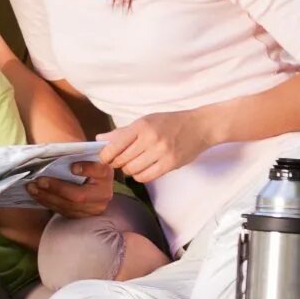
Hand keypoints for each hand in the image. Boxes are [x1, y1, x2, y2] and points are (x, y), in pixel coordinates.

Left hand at [29, 159, 114, 216]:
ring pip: (69, 207)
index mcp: (106, 174)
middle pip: (79, 195)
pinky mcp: (82, 215)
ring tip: (32, 187)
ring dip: (47, 197)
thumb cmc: (81, 161)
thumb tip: (64, 161)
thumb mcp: (82, 155)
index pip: (100, 171)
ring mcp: (94, 208)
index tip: (72, 167)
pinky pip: (64, 211)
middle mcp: (104, 194)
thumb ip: (75, 155)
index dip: (87, 169)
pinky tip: (36, 195)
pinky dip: (48, 202)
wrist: (85, 176)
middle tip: (39, 180)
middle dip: (56, 188)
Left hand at [97, 111, 215, 184]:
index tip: (104, 158)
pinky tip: (142, 170)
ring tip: (132, 164)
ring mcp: (161, 152)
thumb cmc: (170, 122)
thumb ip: (122, 132)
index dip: (105, 155)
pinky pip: (146, 177)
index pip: (115, 145)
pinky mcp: (170, 164)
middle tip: (118, 161)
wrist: (199, 127)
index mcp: (142, 126)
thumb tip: (100, 139)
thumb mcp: (145, 121)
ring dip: (128, 170)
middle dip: (116, 163)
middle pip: (122, 159)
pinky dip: (140, 176)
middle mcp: (151, 139)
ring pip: (132, 170)